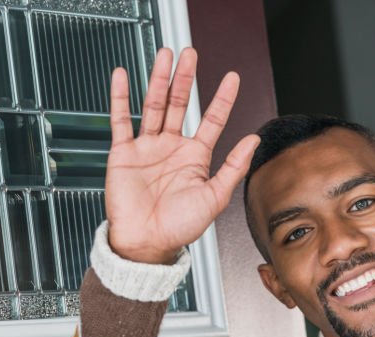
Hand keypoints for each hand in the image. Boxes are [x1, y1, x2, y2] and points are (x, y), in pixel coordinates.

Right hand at [105, 48, 260, 263]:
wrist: (147, 244)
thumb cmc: (180, 228)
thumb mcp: (215, 197)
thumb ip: (234, 167)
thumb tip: (253, 141)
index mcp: (195, 159)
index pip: (212, 120)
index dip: (222, 99)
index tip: (232, 78)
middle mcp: (172, 149)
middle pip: (180, 104)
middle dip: (185, 79)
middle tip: (190, 54)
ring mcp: (148, 148)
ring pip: (154, 105)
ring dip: (159, 80)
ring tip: (164, 56)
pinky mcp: (124, 153)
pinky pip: (121, 120)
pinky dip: (121, 97)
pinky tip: (124, 77)